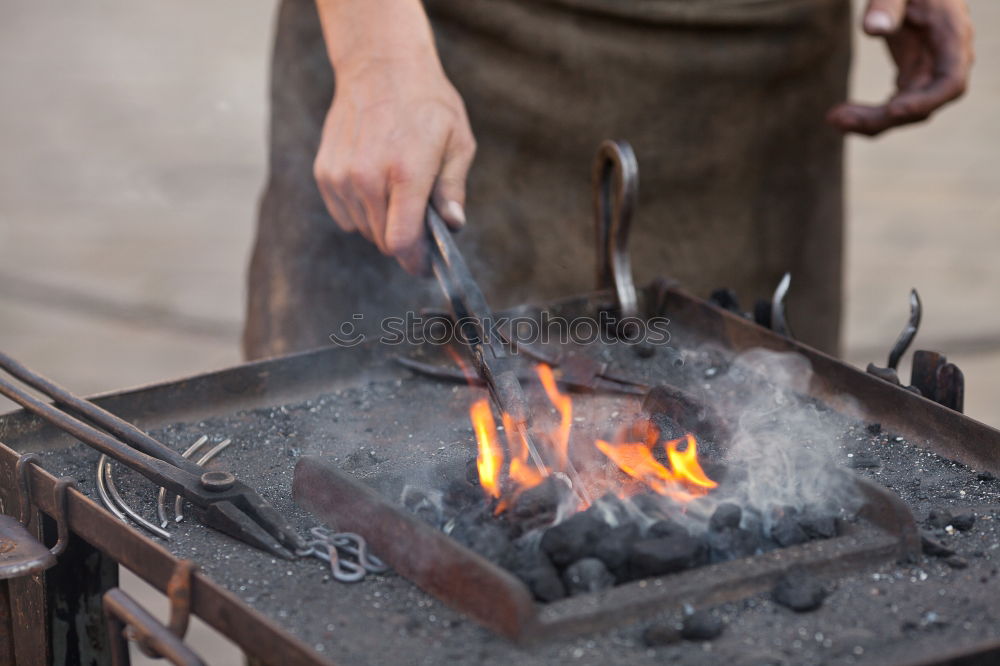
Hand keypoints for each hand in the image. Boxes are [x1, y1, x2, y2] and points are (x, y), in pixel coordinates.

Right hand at [313, 1, 475, 274]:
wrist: (380, 65)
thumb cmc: (427, 102)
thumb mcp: (457, 142)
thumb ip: (453, 188)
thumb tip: (453, 225)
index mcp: (405, 172)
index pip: (401, 241)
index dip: (414, 261)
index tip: (423, 264)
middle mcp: (367, 177)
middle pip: (383, 241)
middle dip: (404, 239)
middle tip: (419, 216)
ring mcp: (341, 176)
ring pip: (364, 229)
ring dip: (383, 222)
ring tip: (397, 188)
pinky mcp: (325, 173)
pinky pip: (344, 215)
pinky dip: (361, 210)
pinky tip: (375, 181)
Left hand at [827, 0, 972, 135]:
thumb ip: (887, 5)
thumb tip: (873, 30)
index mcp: (952, 36)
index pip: (950, 82)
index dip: (925, 102)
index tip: (892, 112)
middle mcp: (945, 61)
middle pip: (922, 106)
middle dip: (881, 118)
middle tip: (838, 119)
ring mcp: (928, 72)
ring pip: (906, 112)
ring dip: (871, 121)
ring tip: (833, 119)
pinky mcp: (911, 76)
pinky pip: (894, 107)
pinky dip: (870, 116)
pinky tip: (841, 116)